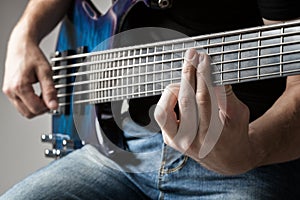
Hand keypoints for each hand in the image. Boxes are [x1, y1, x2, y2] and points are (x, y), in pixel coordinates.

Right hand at [2, 29, 57, 117]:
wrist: (21, 45)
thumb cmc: (32, 55)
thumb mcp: (46, 72)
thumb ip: (50, 90)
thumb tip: (54, 105)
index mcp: (19, 86)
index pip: (35, 108)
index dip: (48, 107)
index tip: (55, 101)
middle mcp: (10, 91)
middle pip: (28, 113)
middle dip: (42, 109)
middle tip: (51, 99)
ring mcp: (8, 92)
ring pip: (23, 111)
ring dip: (35, 107)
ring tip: (44, 96)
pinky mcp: (9, 91)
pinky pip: (20, 104)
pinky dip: (30, 103)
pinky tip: (37, 95)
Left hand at [154, 48, 257, 174]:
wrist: (228, 158)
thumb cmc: (234, 133)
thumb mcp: (238, 113)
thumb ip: (225, 93)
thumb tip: (212, 70)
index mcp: (213, 135)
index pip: (205, 98)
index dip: (203, 75)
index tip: (203, 58)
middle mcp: (192, 141)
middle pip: (186, 100)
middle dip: (189, 74)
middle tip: (192, 55)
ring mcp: (178, 142)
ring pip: (167, 108)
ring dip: (176, 86)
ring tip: (188, 74)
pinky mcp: (169, 139)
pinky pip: (162, 114)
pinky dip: (169, 99)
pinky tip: (180, 90)